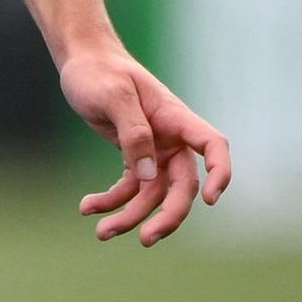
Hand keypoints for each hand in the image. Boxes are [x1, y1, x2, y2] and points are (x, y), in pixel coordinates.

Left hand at [57, 42, 232, 247]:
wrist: (82, 62)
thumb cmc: (99, 72)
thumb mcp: (113, 96)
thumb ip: (133, 133)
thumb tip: (148, 175)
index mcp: (175, 118)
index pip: (212, 146)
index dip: (219, 173)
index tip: (211, 199)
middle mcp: (170, 138)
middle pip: (182, 185)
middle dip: (167, 216)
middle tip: (146, 239)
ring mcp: (153, 151)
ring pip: (152, 195)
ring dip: (130, 216)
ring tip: (101, 233)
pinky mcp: (133, 158)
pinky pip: (129, 188)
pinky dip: (110, 201)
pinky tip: (87, 207)